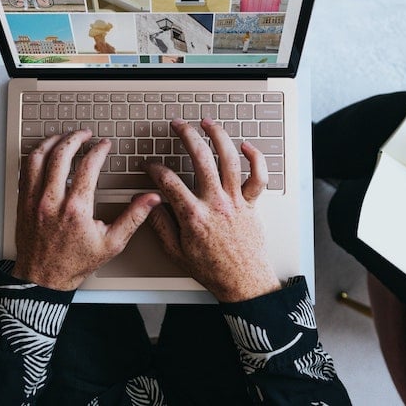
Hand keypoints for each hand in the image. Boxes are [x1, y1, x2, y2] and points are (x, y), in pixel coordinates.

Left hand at [13, 129, 160, 290]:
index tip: (104, 145)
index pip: (88, 166)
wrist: (43, 279)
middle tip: (85, 134)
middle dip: (75, 138)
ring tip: (64, 137)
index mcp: (76, 209)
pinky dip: (35, 156)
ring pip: (38, 158)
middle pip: (61, 155)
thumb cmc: (75, 263)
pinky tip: (44, 152)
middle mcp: (51, 201)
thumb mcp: (112, 243)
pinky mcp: (22, 203)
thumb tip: (151, 199)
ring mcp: (33, 200)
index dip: (98, 150)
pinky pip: (24, 170)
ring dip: (52, 142)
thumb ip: (133, 217)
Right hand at [144, 118, 279, 302]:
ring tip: (207, 123)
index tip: (150, 165)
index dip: (155, 168)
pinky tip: (246, 146)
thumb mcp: (176, 252)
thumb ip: (160, 225)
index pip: (168, 180)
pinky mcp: (252, 204)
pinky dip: (255, 158)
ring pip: (229, 159)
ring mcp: (236, 201)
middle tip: (178, 124)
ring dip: (218, 136)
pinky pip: (258, 176)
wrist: (243, 282)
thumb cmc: (212, 269)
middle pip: (200, 158)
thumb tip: (147, 204)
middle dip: (186, 135)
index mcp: (194, 215)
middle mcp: (216, 203)